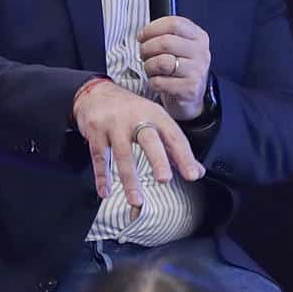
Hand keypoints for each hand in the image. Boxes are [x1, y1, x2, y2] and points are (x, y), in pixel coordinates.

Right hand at [71, 78, 204, 210]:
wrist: (95, 92)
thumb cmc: (130, 110)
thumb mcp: (155, 120)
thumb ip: (174, 146)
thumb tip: (196, 171)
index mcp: (155, 115)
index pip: (174, 136)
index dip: (184, 156)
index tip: (192, 174)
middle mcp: (136, 118)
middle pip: (149, 140)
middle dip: (158, 160)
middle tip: (165, 179)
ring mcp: (114, 124)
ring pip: (122, 154)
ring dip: (129, 179)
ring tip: (136, 199)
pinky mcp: (96, 132)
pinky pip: (99, 157)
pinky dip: (102, 177)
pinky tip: (106, 191)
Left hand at [138, 15, 212, 119]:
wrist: (191, 97)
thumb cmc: (180, 69)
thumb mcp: (180, 46)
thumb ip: (166, 35)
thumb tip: (143, 34)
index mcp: (199, 37)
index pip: (174, 24)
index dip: (152, 28)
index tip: (142, 36)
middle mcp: (201, 53)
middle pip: (166, 42)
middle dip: (147, 48)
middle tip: (143, 54)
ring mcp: (197, 72)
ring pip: (162, 62)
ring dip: (148, 66)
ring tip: (150, 69)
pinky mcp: (189, 89)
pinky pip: (160, 82)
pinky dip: (152, 82)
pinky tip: (156, 81)